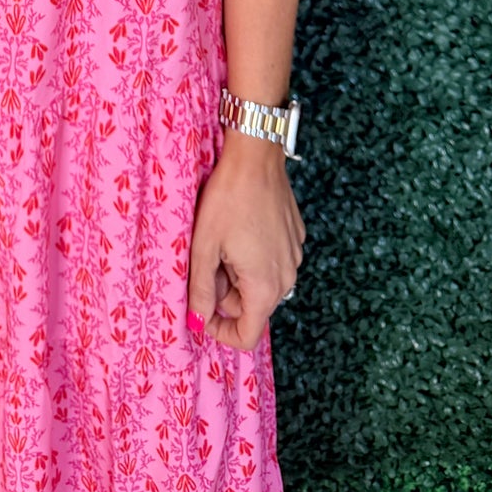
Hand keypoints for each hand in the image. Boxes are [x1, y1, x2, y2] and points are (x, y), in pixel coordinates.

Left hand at [185, 130, 303, 351]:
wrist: (256, 156)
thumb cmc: (227, 198)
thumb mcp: (204, 246)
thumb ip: (200, 290)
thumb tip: (197, 322)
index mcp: (265, 287)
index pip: (247, 336)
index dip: (220, 331)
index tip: (200, 310)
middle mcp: (287, 277)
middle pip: (251, 306)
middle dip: (224, 292)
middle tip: (204, 259)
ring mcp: (294, 256)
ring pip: (260, 282)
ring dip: (237, 272)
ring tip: (220, 239)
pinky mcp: (294, 237)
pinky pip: (271, 260)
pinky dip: (252, 254)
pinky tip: (238, 226)